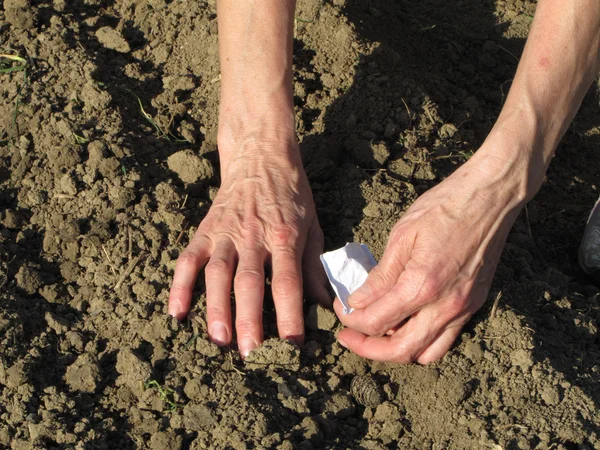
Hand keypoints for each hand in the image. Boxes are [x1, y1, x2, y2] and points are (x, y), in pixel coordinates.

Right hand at [168, 142, 328, 356]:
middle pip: (249, 282)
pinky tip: (176, 312)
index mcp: (284, 236)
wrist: (261, 155)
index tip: (293, 342)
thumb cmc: (291, 194)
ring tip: (218, 340)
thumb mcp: (312, 225)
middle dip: (249, 319)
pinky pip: (188, 259)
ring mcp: (225, 233)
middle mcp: (253, 236)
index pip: (287, 280)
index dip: (290, 313)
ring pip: (217, 274)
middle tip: (250, 352)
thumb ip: (314, 265)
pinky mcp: (205, 229)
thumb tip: (325, 302)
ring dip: (215, 308)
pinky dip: (180, 286)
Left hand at [334, 151, 525, 363]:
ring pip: (425, 353)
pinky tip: (405, 325)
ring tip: (375, 334)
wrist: (490, 197)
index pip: (376, 321)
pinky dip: (421, 342)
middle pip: (399, 351)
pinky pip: (445, 340)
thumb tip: (357, 302)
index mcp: (422, 285)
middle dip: (367, 348)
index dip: (351, 319)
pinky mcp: (474, 306)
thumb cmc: (443, 208)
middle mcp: (445, 306)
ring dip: (395, 350)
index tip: (341, 308)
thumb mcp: (401, 236)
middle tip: (347, 336)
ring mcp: (464, 309)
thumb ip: (380, 276)